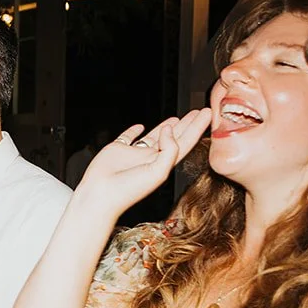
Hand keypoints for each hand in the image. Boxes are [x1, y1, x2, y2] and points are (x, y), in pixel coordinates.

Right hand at [74, 110, 211, 217]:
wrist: (100, 195)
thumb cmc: (128, 190)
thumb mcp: (158, 171)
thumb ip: (169, 149)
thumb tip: (169, 129)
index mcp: (164, 164)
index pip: (186, 142)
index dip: (197, 128)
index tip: (207, 114)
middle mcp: (151, 158)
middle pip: (174, 138)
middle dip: (188, 125)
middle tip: (199, 112)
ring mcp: (134, 154)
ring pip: (154, 136)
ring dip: (166, 126)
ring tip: (178, 117)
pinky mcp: (117, 150)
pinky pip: (128, 137)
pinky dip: (134, 131)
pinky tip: (139, 126)